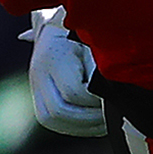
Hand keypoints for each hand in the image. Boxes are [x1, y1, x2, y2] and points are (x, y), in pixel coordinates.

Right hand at [27, 8, 106, 136]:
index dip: (96, 101)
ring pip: (52, 119)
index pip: (74, 92)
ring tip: (104, 124)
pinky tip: (94, 125)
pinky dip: (75, 127)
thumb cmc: (85, 34)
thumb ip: (102, 66)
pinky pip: (51, 121)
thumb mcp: (95, 44)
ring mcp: (35, 86)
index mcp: (54, 56)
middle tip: (111, 117)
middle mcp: (39, 73)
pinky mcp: (37, 96)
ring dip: (81, 126)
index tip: (114, 99)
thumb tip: (117, 90)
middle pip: (59, 111)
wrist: (58, 26)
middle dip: (89, 119)